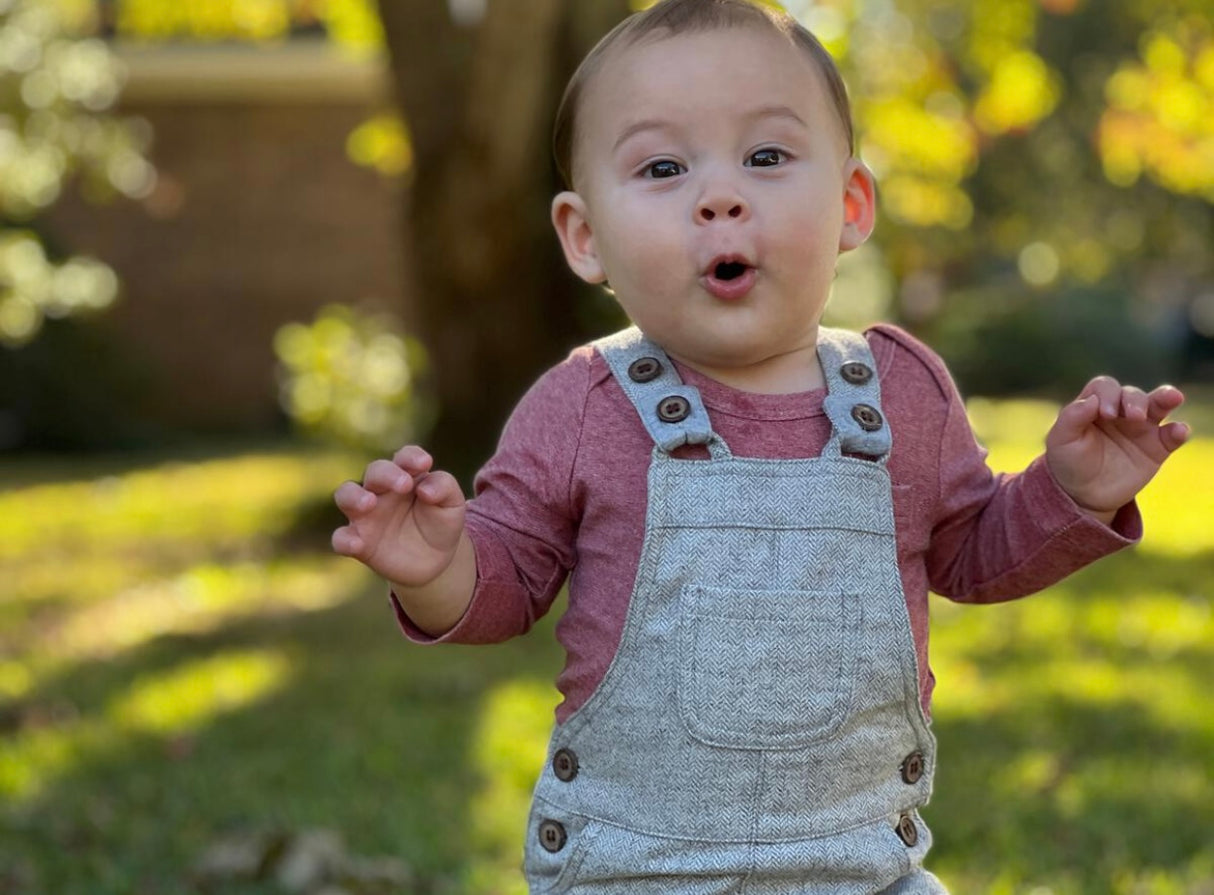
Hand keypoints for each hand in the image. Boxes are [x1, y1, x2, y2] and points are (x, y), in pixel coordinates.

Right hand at [332, 446, 465, 587]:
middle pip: (374, 471)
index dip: (411, 456)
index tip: (425, 463)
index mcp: (407, 476)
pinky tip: (356, 544)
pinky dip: (344, 539)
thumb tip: (425, 488)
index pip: (404, 457)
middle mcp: (382, 490)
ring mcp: (367, 515)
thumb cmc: (441, 523)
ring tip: (369, 503)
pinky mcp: (360, 542)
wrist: (436, 560)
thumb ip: (444, 487)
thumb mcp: (452, 505)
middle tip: (404, 484)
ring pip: (346, 494)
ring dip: (354, 496)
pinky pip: (341, 538)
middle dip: (386, 474)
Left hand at [1045, 377, 1189, 515]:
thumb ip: (1071, 417)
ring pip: (1158, 405)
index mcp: (1094, 405)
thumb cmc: (1068, 462)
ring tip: (1172, 398)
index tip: (1106, 414)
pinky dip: (1178, 431)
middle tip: (1133, 416)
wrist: (1083, 495)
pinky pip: (1172, 435)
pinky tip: (1179, 431)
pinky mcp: (1156, 448)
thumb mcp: (1061, 440)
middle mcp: (1120, 412)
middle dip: (1134, 400)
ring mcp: (1140, 428)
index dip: (1107, 394)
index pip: (1105, 387)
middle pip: (1132, 393)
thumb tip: (1091, 400)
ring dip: (1166, 398)